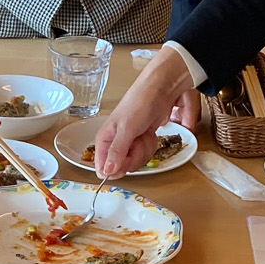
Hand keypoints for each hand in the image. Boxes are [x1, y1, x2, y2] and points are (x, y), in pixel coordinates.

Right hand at [95, 47, 195, 176]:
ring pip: (136, 162)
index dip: (117, 168)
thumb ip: (117, 151)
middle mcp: (114, 143)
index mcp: (104, 140)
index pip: (103, 168)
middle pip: (122, 167)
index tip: (127, 158)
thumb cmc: (140, 102)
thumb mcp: (127, 128)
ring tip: (144, 132)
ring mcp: (129, 143)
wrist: (161, 90)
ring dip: (144, 149)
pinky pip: (145, 154)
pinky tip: (150, 132)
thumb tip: (107, 172)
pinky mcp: (141, 142)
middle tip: (137, 139)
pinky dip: (151, 145)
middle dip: (134, 155)